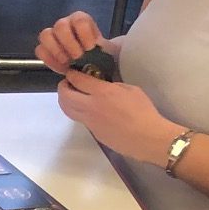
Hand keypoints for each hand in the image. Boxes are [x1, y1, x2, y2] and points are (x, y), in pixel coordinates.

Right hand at [35, 9, 110, 74]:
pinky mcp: (44, 48)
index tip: (90, 48)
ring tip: (67, 62)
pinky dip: (49, 59)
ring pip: (46, 35)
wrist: (89, 65)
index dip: (84, 34)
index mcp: (80, 20)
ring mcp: (52, 35)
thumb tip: (98, 48)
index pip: (79, 20)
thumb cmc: (98, 55)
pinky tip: (60, 67)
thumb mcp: (105, 50)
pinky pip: (40, 50)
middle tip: (78, 57)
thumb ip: (101, 47)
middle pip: (61, 26)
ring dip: (56, 50)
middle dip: (69, 43)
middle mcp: (64, 24)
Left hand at [56, 72, 178, 163]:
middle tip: (66, 83)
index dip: (72, 74)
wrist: (146, 136)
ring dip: (64, 100)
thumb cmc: (143, 111)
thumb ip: (113, 86)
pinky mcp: (92, 131)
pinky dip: (76, 110)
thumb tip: (103, 86)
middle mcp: (91, 106)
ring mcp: (89, 121)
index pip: (78, 80)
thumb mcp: (131, 89)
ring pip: (67, 110)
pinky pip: (79, 119)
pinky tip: (83, 108)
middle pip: (65, 96)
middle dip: (62, 87)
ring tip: (70, 95)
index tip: (70, 72)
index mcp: (102, 93)